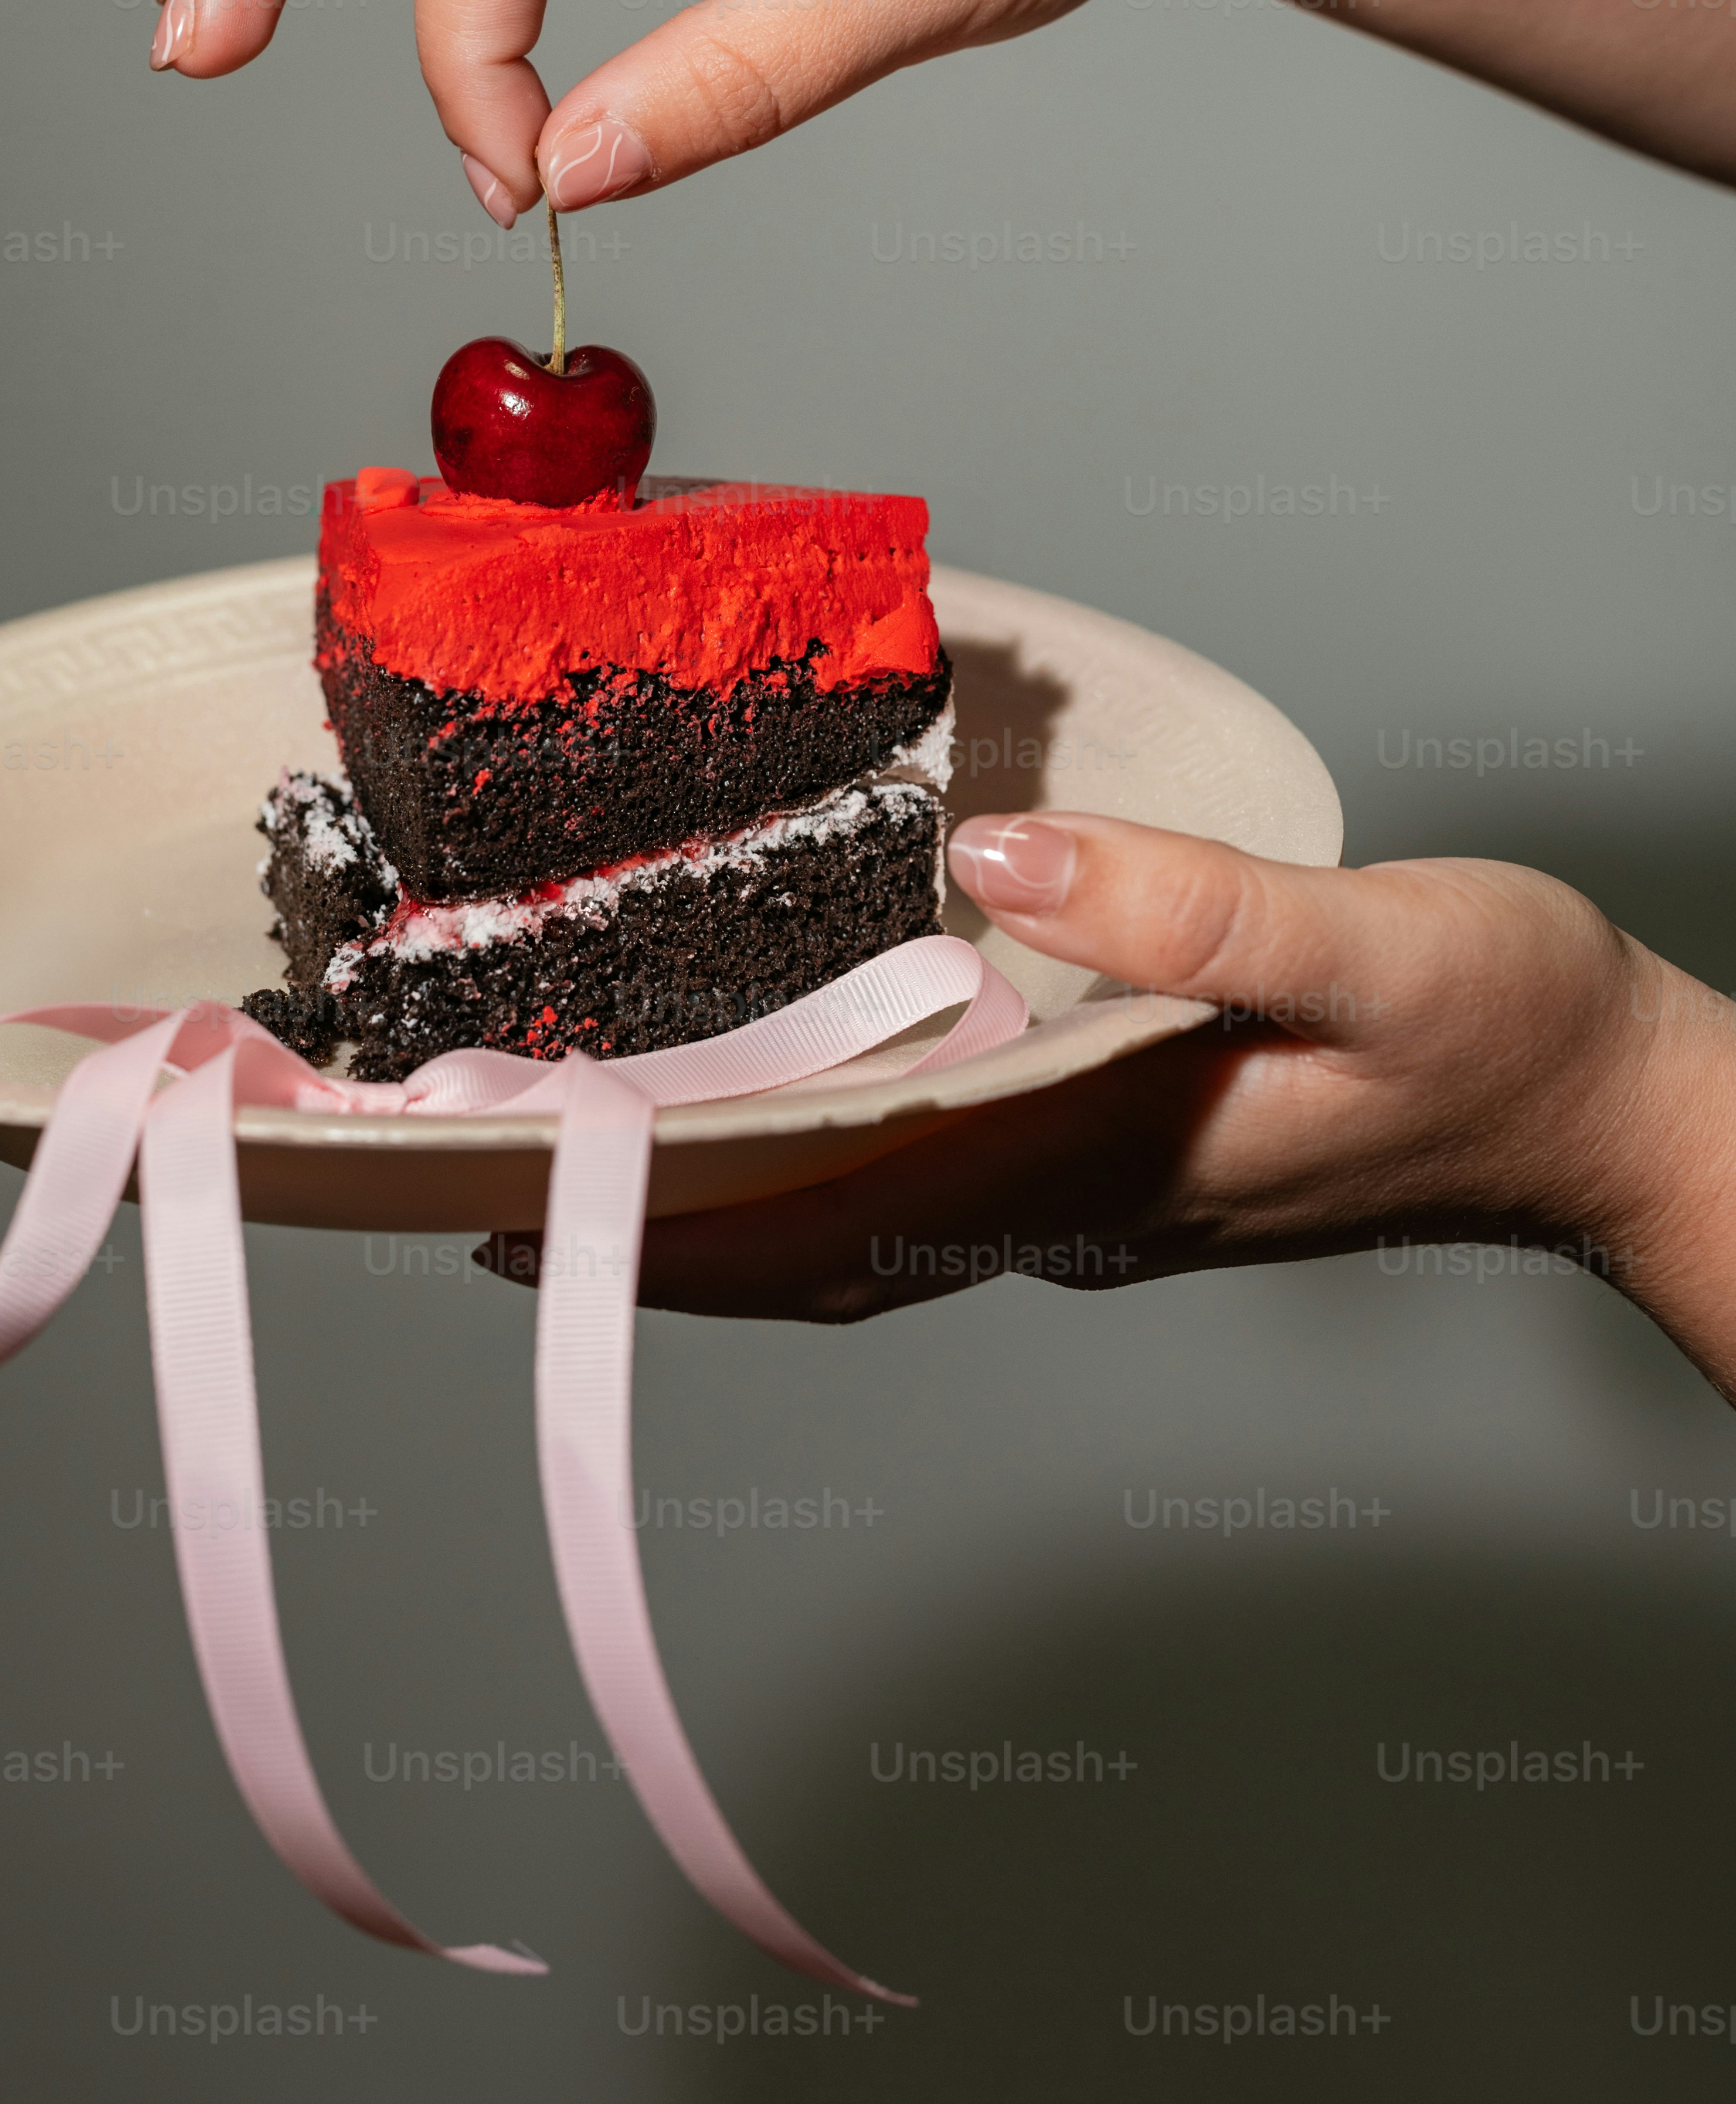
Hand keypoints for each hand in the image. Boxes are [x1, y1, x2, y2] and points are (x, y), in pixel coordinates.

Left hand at [479, 814, 1735, 1400]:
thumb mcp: (1382, 947)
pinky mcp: (1115, 1156)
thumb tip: (1002, 863)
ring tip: (578, 1146)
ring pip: (860, 1219)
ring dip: (721, 1199)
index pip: (849, 1215)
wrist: (1618, 1117)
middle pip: (818, 1240)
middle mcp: (1074, 1203)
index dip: (681, 1215)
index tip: (529, 1202)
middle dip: (652, 1225)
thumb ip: (1197, 907)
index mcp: (1111, 1166)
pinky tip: (777, 1100)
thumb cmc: (1521, 1035)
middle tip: (484, 1178)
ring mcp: (1092, 1194)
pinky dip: (821, 1158)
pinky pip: (925, 1176)